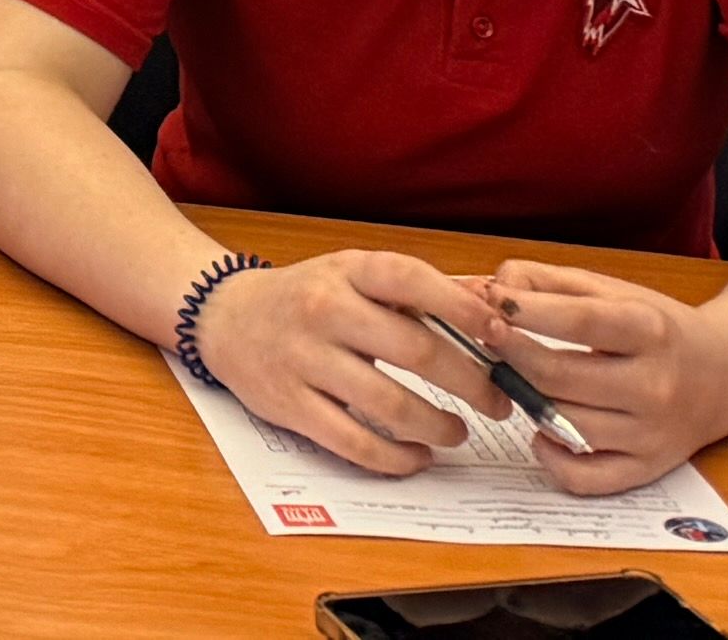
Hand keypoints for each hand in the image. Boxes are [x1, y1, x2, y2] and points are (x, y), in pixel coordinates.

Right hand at [198, 252, 497, 475]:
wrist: (224, 316)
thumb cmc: (307, 296)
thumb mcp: (354, 275)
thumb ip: (416, 292)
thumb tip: (490, 307)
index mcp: (347, 270)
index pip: (413, 280)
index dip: (465, 309)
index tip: (503, 336)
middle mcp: (325, 309)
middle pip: (417, 351)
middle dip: (472, 382)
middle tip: (498, 402)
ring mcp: (305, 359)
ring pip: (391, 405)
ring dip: (439, 425)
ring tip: (458, 432)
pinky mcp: (291, 405)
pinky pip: (355, 443)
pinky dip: (397, 457)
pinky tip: (418, 456)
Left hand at [481, 260, 727, 487]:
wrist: (727, 373)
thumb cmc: (658, 327)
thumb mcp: (612, 290)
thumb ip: (548, 281)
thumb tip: (489, 288)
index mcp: (650, 331)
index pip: (579, 322)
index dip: (525, 311)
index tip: (487, 301)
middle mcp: (655, 386)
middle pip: (560, 376)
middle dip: (511, 353)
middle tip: (485, 336)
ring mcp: (651, 434)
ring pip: (565, 424)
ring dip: (526, 398)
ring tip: (514, 375)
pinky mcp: (647, 469)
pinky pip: (587, 478)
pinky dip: (552, 458)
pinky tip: (540, 429)